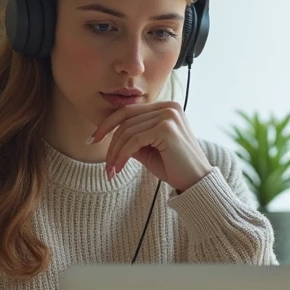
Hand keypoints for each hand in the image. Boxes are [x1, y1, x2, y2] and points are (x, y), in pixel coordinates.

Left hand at [90, 101, 213, 191]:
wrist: (196, 183)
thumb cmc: (174, 167)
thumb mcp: (148, 149)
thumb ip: (132, 138)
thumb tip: (109, 135)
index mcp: (166, 107)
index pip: (129, 111)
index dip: (108, 124)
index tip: (93, 140)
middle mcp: (168, 107)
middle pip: (126, 119)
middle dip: (109, 142)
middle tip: (104, 164)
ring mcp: (168, 115)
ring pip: (127, 131)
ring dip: (114, 153)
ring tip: (111, 171)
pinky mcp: (166, 128)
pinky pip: (134, 141)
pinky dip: (122, 156)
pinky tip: (118, 169)